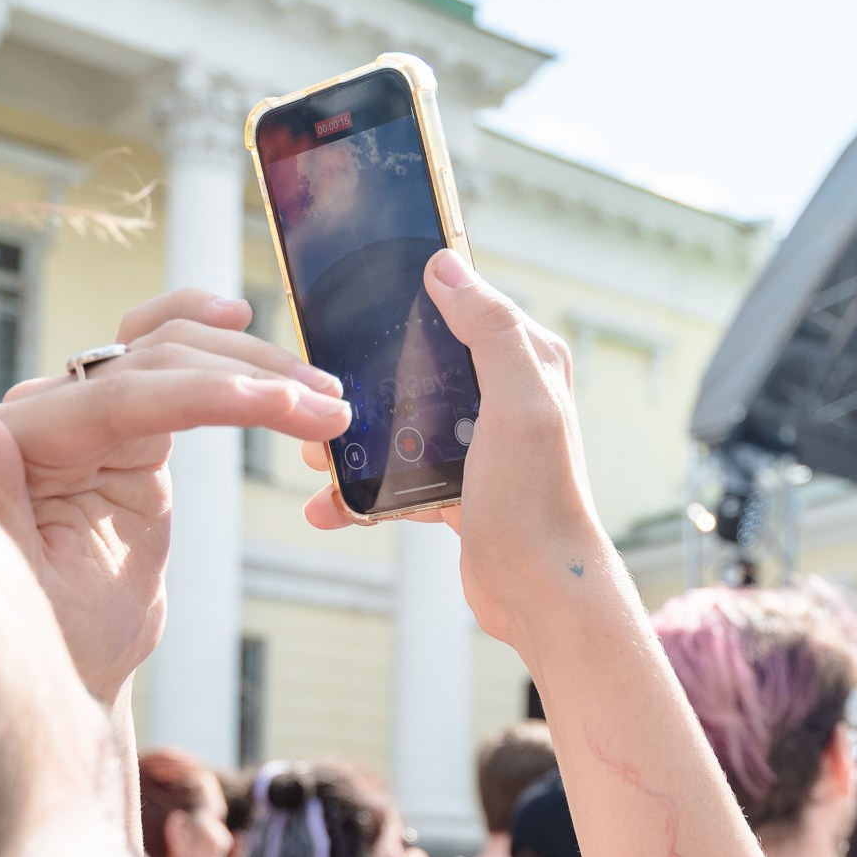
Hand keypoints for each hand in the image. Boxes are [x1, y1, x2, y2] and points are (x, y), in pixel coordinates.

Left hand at [0, 290, 348, 703]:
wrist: (73, 668)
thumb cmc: (43, 642)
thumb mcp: (20, 581)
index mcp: (22, 448)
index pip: (125, 396)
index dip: (210, 394)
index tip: (284, 408)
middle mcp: (49, 414)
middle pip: (158, 361)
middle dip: (250, 380)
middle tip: (328, 413)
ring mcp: (91, 415)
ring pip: (173, 351)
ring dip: (253, 366)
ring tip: (327, 401)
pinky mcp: (128, 429)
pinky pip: (170, 365)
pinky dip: (210, 342)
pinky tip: (243, 319)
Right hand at [300, 251, 609, 657]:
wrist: (540, 591)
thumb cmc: (538, 498)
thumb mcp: (519, 401)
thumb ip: (489, 329)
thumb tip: (445, 265)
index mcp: (526, 361)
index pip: (465, 306)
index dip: (415, 300)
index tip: (359, 301)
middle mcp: (506, 396)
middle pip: (423, 366)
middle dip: (368, 379)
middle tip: (323, 392)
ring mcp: (479, 445)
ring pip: (404, 422)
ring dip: (357, 436)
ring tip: (316, 454)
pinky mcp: (458, 488)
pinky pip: (400, 477)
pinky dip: (363, 492)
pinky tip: (329, 505)